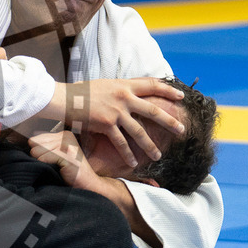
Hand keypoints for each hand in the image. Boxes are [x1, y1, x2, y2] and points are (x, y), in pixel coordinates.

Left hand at [30, 131, 161, 247]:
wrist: (91, 186)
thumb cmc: (70, 174)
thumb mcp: (56, 157)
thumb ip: (43, 148)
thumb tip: (26, 144)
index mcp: (63, 134)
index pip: (34, 139)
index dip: (37, 153)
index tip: (50, 161)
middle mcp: (65, 135)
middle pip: (33, 144)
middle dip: (39, 158)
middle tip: (55, 166)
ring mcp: (68, 144)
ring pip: (37, 151)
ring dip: (44, 163)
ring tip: (58, 169)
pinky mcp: (68, 155)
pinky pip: (44, 158)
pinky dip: (48, 167)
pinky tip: (61, 171)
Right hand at [46, 78, 184, 167]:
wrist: (66, 98)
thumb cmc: (82, 91)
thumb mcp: (105, 85)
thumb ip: (119, 89)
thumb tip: (130, 93)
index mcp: (124, 85)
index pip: (152, 85)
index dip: (168, 91)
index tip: (180, 96)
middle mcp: (124, 97)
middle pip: (152, 110)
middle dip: (169, 121)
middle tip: (182, 130)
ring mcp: (116, 112)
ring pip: (139, 131)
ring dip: (149, 145)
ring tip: (158, 155)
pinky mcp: (106, 124)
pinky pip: (121, 142)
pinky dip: (127, 153)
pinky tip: (133, 163)